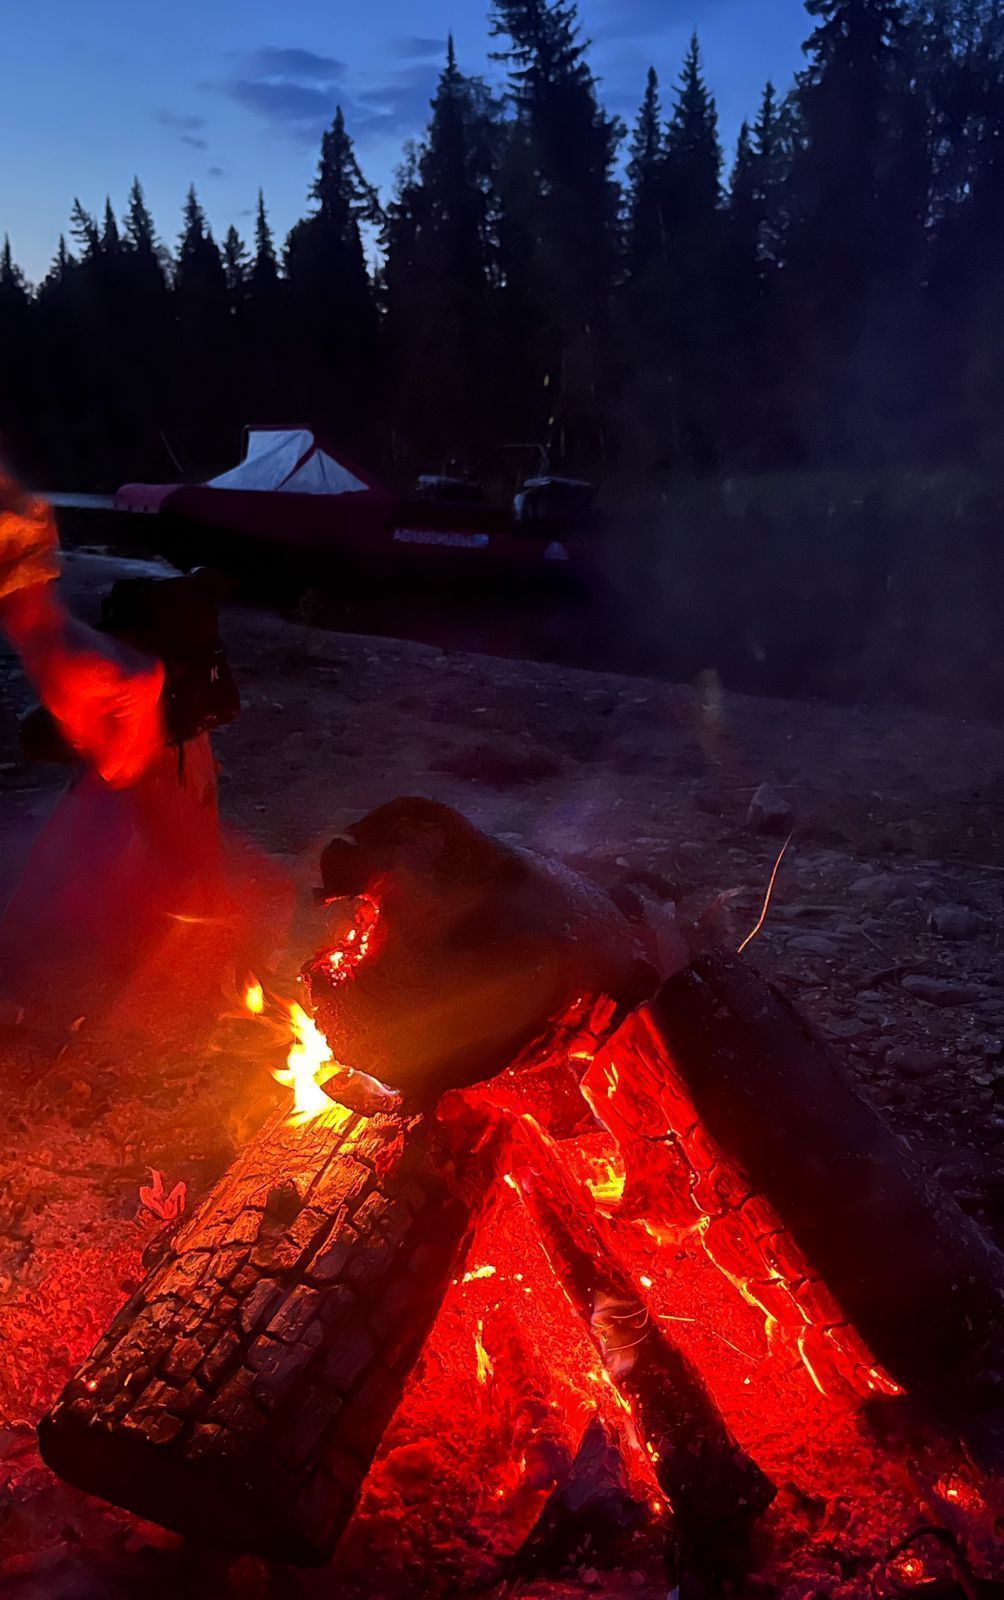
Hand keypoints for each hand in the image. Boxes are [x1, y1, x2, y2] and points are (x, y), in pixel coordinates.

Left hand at [2, 586, 165, 786]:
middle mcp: (151, 680)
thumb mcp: (70, 713)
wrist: (48, 628)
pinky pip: (143, 709)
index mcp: (137, 688)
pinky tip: (119, 743)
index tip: (113, 782)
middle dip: (132, 758)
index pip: (133, 739)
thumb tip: (110, 771)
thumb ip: (96, 745)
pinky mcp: (143, 671)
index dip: (122, 764)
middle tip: (117, 780)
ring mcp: (150, 673)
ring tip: (118, 768)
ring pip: (148, 723)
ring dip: (133, 744)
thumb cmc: (54, 663)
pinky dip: (131, 726)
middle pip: (148, 732)